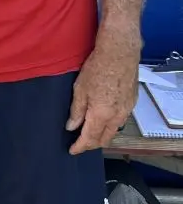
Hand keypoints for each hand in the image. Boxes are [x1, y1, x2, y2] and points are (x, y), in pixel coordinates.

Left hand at [66, 27, 140, 154]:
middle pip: (104, 139)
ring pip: (113, 130)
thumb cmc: (97, 68)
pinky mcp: (131, 102)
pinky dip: (110, 124)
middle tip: (80, 143)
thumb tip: (71, 126)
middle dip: (92, 144)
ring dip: (102, 135)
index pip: (90, 139)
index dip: (80, 147)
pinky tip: (103, 118)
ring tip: (90, 132)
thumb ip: (77, 111)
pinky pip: (120, 120)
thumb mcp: (80, 89)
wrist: (119, 53)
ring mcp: (126, 110)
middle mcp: (116, 117)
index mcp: (101, 115)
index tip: (72, 150)